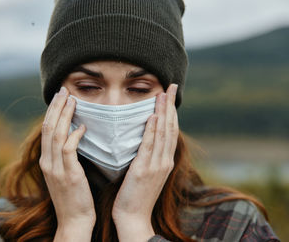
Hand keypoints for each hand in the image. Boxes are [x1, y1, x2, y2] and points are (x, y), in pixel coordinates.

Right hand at [40, 86, 94, 241]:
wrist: (74, 221)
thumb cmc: (74, 197)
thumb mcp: (64, 173)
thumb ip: (66, 155)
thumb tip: (75, 134)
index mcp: (46, 160)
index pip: (47, 129)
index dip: (53, 111)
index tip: (61, 97)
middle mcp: (48, 162)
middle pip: (49, 127)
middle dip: (56, 107)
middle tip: (64, 90)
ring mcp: (56, 169)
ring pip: (57, 134)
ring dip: (64, 115)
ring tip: (72, 100)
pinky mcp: (69, 175)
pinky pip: (69, 150)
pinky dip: (75, 135)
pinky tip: (83, 126)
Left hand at [112, 84, 178, 241]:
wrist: (133, 217)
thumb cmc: (135, 195)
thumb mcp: (145, 173)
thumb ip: (147, 156)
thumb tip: (143, 140)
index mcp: (164, 161)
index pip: (169, 131)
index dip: (170, 112)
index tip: (169, 96)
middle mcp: (164, 161)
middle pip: (170, 128)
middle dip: (170, 106)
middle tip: (170, 86)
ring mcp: (157, 165)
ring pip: (162, 133)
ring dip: (163, 112)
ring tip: (163, 94)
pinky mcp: (145, 170)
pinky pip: (150, 145)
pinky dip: (153, 130)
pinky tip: (153, 116)